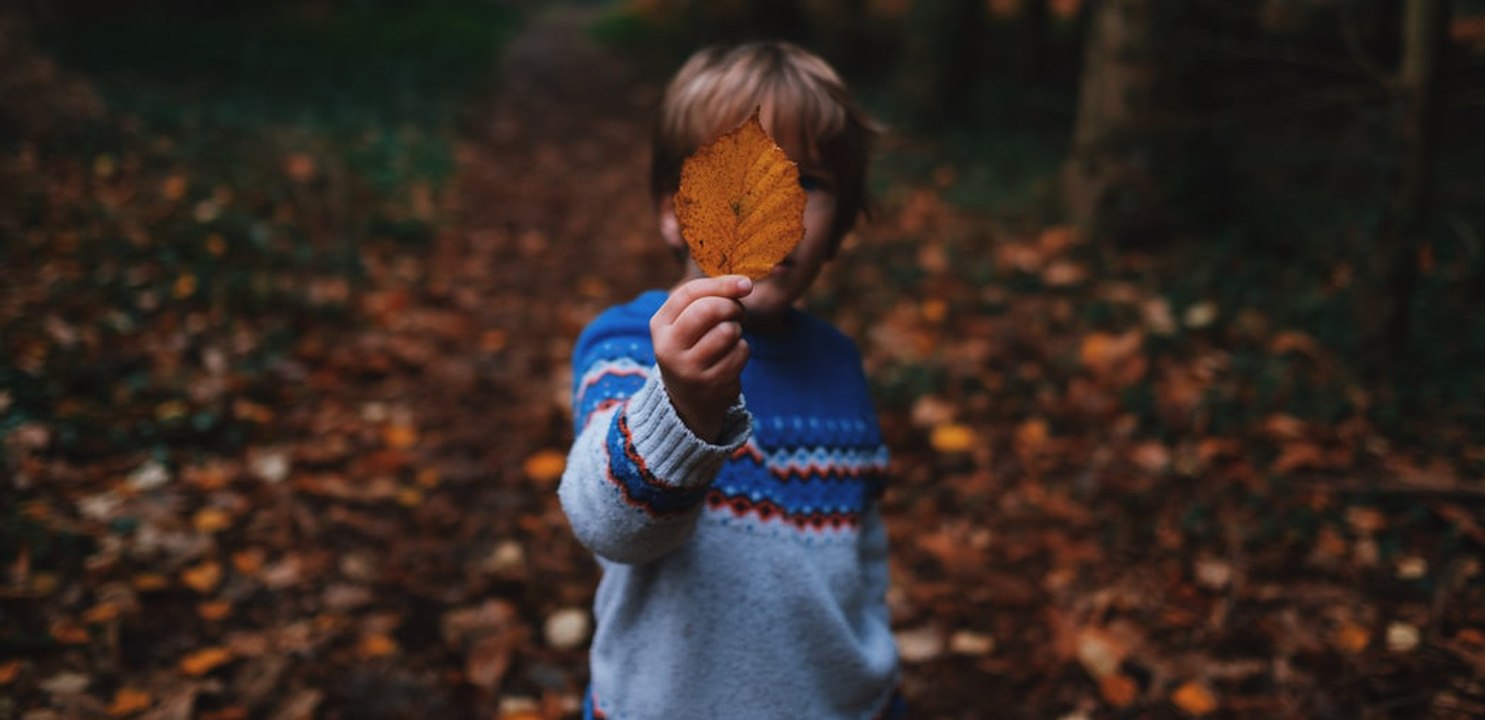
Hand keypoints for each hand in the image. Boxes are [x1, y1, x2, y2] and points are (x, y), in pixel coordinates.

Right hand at [650, 275, 752, 441]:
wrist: (688, 400)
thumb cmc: (693, 348)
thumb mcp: (686, 322)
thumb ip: (708, 298)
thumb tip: (744, 283)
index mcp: (660, 325)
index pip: (689, 293)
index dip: (721, 284)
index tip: (745, 284)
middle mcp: (668, 347)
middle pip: (707, 310)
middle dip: (731, 306)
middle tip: (737, 312)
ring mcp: (688, 369)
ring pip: (727, 331)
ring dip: (737, 330)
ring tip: (729, 337)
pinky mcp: (710, 384)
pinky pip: (740, 352)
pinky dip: (742, 350)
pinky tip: (731, 357)